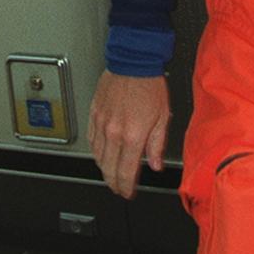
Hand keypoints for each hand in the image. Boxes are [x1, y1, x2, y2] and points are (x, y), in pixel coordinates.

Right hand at [88, 71, 170, 198]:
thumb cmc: (150, 85)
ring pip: (97, 156)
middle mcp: (114, 133)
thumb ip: (157, 144)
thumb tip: (155, 165)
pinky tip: (101, 153)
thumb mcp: (162, 116)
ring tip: (111, 174)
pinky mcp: (94, 114)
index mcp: (133, 136)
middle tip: (119, 188)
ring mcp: (101, 124)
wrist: (133, 61)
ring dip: (104, 169)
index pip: (125, 172)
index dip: (126, 187)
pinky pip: (91, 140)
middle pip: (108, 169)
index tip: (128, 192)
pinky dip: (96, 151)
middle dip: (114, 183)